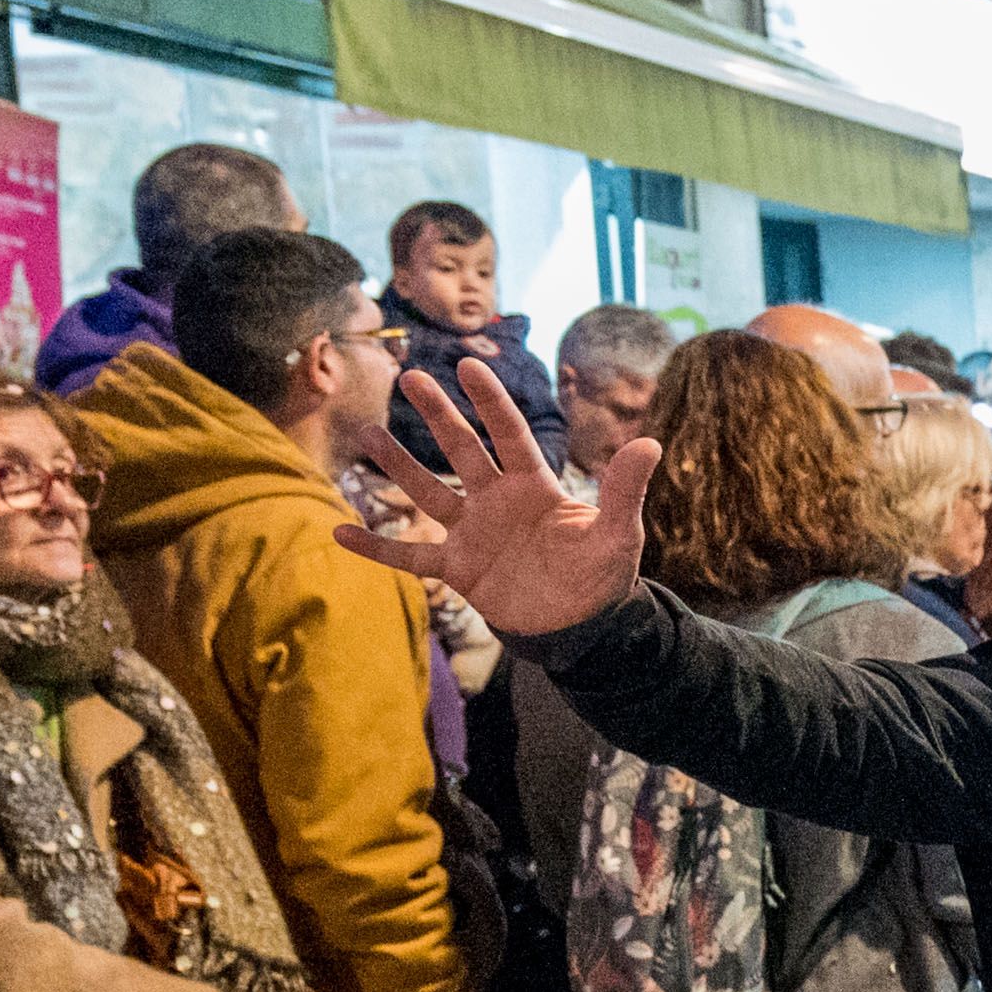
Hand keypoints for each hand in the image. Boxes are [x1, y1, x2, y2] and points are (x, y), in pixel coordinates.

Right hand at [337, 369, 651, 638]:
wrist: (583, 627)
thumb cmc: (601, 576)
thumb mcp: (618, 534)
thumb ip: (625, 490)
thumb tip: (650, 443)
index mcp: (535, 487)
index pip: (509, 435)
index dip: (489, 402)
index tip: (467, 364)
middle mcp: (497, 502)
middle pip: (461, 450)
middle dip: (437, 415)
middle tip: (408, 376)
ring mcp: (472, 533)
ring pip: (427, 492)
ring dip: (398, 466)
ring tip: (367, 433)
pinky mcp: (457, 569)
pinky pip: (408, 557)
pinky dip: (376, 547)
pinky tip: (340, 531)